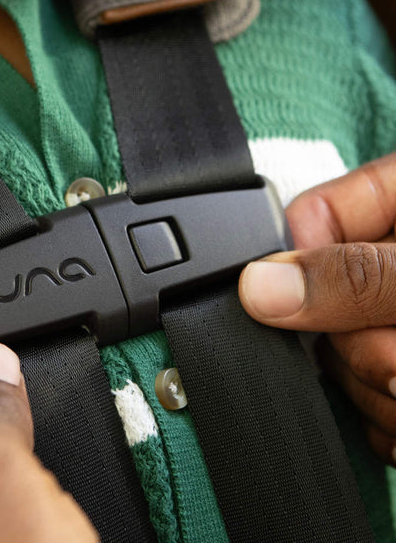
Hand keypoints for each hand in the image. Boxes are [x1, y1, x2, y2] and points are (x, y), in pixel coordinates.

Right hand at [238, 153, 395, 463]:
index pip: (310, 216)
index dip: (297, 262)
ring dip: (380, 394)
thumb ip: (359, 277)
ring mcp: (391, 327)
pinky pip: (364, 410)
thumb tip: (259, 286)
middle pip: (316, 303)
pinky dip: (387, 425)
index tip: (304, 300)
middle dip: (355, 344)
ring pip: (340, 365)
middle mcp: (389, 267)